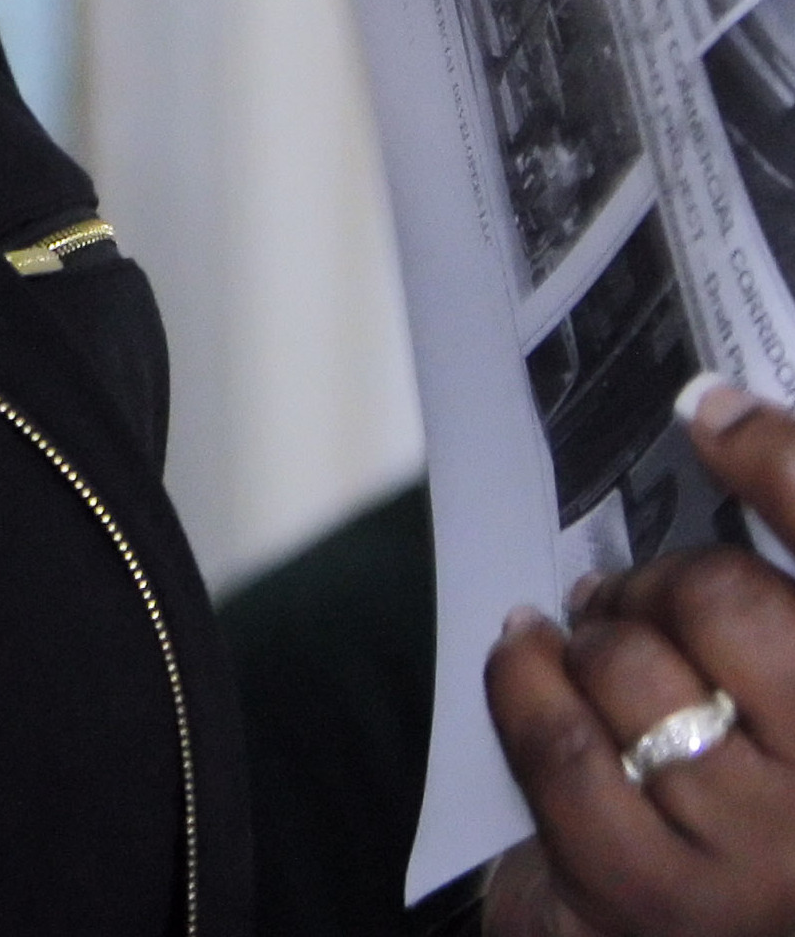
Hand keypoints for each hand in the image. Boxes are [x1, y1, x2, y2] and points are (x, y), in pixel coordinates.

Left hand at [484, 381, 794, 933]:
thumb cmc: (738, 782)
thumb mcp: (770, 667)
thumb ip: (767, 557)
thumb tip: (716, 405)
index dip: (778, 459)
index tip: (708, 406)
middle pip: (724, 600)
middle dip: (661, 582)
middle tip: (643, 599)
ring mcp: (763, 856)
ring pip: (631, 663)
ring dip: (594, 640)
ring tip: (605, 651)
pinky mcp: (659, 898)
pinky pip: (558, 738)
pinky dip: (524, 682)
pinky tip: (532, 661)